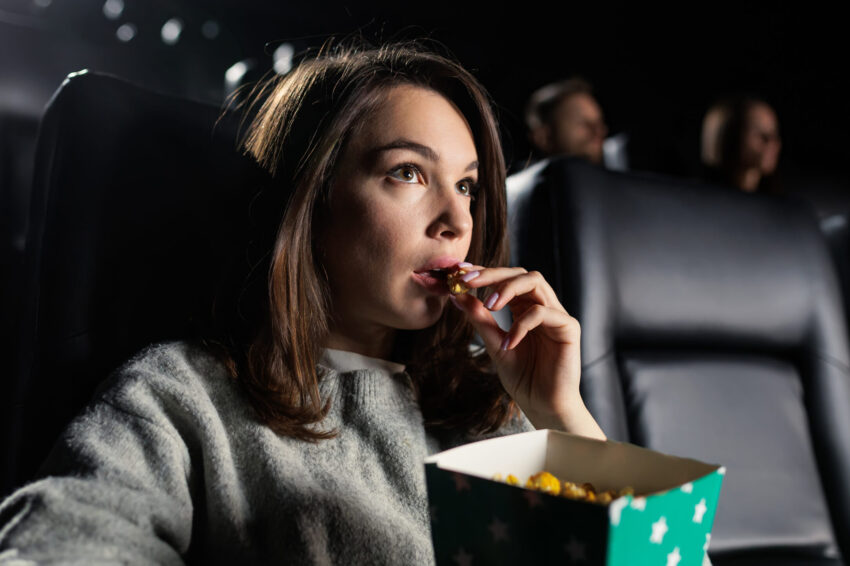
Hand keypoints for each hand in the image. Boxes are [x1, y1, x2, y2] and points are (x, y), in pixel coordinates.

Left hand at [449, 265, 605, 439]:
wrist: (544, 406)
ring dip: (508, 288)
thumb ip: (480, 320)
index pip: (507, 279)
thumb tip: (457, 295)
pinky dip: (521, 324)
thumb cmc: (523, 378)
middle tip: (468, 280)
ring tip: (489, 304)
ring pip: (535, 281)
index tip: (459, 272)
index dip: (484, 272)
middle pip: (521, 273)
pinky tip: (509, 343)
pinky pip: (543, 313)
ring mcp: (557, 315)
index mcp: (525, 308)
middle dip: (493, 274)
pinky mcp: (569, 328)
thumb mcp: (495, 345)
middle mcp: (543, 306)